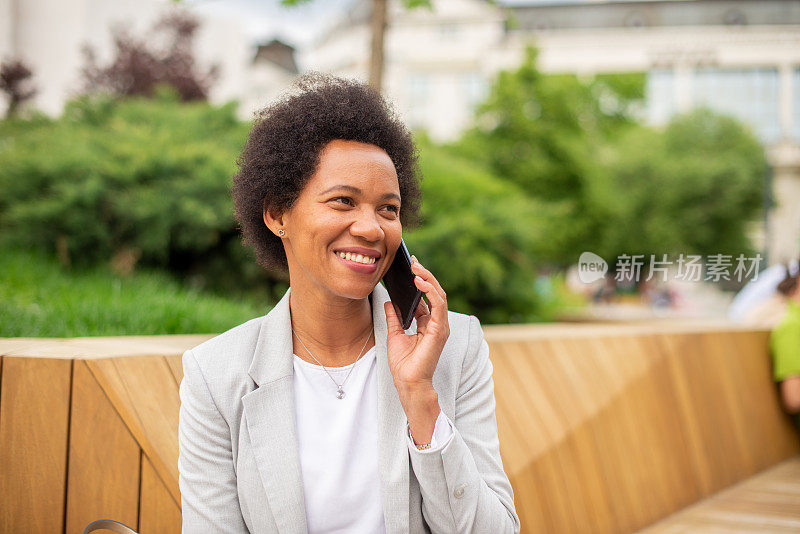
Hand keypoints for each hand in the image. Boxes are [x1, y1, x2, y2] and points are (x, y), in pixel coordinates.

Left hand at [383, 255, 450, 391]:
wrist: (407, 382)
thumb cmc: (403, 364)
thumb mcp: (394, 334)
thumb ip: (394, 317)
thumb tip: (389, 301)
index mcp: (427, 323)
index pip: (426, 296)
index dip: (419, 280)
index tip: (409, 266)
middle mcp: (436, 322)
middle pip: (434, 292)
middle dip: (424, 275)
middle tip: (412, 261)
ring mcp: (440, 326)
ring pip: (439, 294)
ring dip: (428, 279)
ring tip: (415, 267)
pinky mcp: (439, 330)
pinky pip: (438, 305)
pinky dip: (430, 291)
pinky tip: (419, 282)